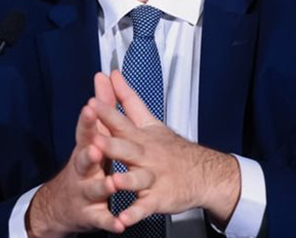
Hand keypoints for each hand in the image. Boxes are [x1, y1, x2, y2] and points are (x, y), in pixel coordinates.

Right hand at [27, 73, 123, 237]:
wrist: (62, 204)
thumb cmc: (85, 164)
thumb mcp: (92, 134)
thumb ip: (102, 106)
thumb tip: (104, 76)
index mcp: (86, 148)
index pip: (85, 131)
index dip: (87, 119)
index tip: (91, 106)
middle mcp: (82, 169)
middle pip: (84, 158)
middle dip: (91, 152)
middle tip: (97, 145)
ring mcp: (85, 192)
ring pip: (93, 188)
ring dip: (102, 185)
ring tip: (112, 183)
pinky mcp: (91, 214)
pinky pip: (102, 218)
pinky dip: (111, 221)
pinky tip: (119, 224)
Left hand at [88, 71, 241, 228]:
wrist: (203, 172)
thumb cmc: (171, 148)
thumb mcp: (149, 120)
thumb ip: (127, 98)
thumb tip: (113, 76)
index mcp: (141, 137)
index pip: (122, 122)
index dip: (107, 114)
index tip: (92, 103)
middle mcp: (146, 156)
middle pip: (128, 149)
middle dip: (111, 145)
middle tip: (96, 141)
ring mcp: (153, 178)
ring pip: (139, 179)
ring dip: (126, 181)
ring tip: (114, 183)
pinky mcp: (158, 198)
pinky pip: (145, 207)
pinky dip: (134, 214)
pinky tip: (123, 220)